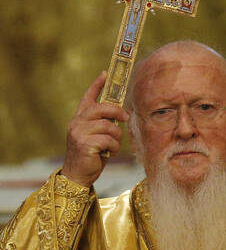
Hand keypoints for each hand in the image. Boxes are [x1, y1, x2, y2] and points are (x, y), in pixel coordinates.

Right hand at [61, 72, 128, 186]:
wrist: (77, 175)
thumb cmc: (90, 156)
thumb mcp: (95, 137)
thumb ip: (103, 125)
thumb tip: (121, 115)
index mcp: (79, 119)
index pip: (88, 97)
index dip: (97, 85)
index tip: (105, 74)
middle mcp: (77, 123)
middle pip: (102, 108)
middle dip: (117, 111)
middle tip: (125, 118)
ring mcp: (79, 133)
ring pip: (109, 126)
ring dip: (116, 138)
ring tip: (112, 146)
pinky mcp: (85, 144)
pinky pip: (109, 140)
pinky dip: (114, 148)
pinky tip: (109, 154)